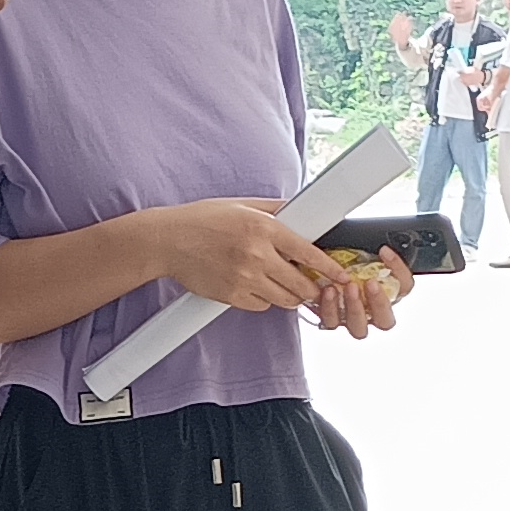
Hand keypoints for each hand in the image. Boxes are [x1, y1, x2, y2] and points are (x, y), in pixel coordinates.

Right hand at [149, 199, 340, 314]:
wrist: (168, 241)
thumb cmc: (202, 220)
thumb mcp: (242, 204)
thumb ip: (275, 209)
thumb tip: (302, 210)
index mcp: (262, 228)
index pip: (308, 253)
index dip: (330, 268)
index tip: (342, 276)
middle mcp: (256, 255)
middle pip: (302, 284)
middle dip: (312, 287)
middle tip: (313, 283)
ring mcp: (243, 278)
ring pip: (285, 299)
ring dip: (291, 295)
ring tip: (284, 283)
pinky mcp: (231, 296)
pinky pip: (262, 306)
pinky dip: (265, 300)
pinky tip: (257, 286)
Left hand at [310, 248, 408, 337]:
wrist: (321, 266)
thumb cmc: (347, 261)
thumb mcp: (365, 253)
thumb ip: (377, 255)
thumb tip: (383, 247)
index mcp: (389, 293)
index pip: (404, 287)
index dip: (398, 270)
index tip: (384, 251)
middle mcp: (373, 312)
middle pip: (386, 321)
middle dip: (379, 302)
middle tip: (370, 283)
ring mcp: (353, 320)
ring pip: (360, 329)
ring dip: (354, 308)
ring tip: (348, 287)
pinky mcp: (332, 321)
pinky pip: (332, 322)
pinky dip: (329, 307)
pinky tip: (327, 290)